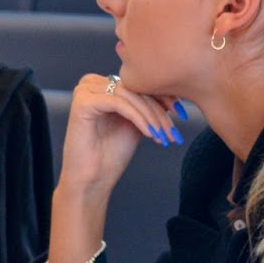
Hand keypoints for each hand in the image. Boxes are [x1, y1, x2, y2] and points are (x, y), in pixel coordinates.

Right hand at [58, 73, 185, 199]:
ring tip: (164, 135)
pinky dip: (138, 118)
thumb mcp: (137, 122)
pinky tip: (149, 134)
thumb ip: (148, 105)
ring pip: (129, 95)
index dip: (162, 96)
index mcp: (101, 85)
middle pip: (134, 89)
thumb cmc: (111, 154)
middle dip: (158, 110)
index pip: (137, 84)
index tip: (181, 113)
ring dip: (151, 116)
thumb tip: (173, 91)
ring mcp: (84, 91)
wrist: (92, 178)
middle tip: (173, 131)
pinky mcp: (82, 102)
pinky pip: (118, 103)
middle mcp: (91, 84)